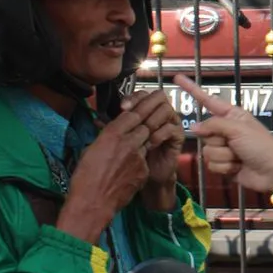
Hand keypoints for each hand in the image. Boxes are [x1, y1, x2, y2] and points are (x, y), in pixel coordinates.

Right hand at [57, 107, 150, 243]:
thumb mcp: (89, 150)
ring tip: (131, 149)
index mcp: (112, 134)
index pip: (132, 114)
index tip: (136, 111)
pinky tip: (129, 168)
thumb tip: (107, 131)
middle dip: (143, 125)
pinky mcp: (144, 171)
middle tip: (140, 127)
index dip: (135, 112)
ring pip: (147, 142)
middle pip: (145, 125)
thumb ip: (103, 137)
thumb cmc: (84, 178)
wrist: (92, 204)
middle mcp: (128, 142)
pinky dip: (140, 160)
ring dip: (141, 143)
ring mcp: (138, 157)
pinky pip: (145, 160)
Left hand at [123, 88, 185, 210]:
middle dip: (145, 104)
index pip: (142, 95)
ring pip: (166, 109)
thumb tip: (95, 121)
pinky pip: (171, 128)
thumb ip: (112, 129)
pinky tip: (150, 142)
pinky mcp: (177, 137)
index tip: (122, 107)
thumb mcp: (120, 142)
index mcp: (146, 112)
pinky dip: (160, 133)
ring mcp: (170, 124)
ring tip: (143, 131)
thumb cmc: (134, 158)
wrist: (150, 177)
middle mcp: (159, 114)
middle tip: (133, 115)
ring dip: (153, 119)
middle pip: (158, 96)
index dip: (133, 98)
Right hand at [175, 76, 272, 199]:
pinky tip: (238, 167)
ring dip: (224, 157)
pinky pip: (211, 165)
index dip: (191, 89)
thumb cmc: (261, 145)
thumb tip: (193, 128)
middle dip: (219, 141)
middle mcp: (225, 130)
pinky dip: (225, 168)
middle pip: (204, 133)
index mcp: (231, 115)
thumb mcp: (238, 129)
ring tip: (239, 158)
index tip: (177, 78)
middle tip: (236, 145)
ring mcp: (223, 148)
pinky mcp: (223, 165)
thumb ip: (214, 125)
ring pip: (207, 151)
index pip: (206, 100)